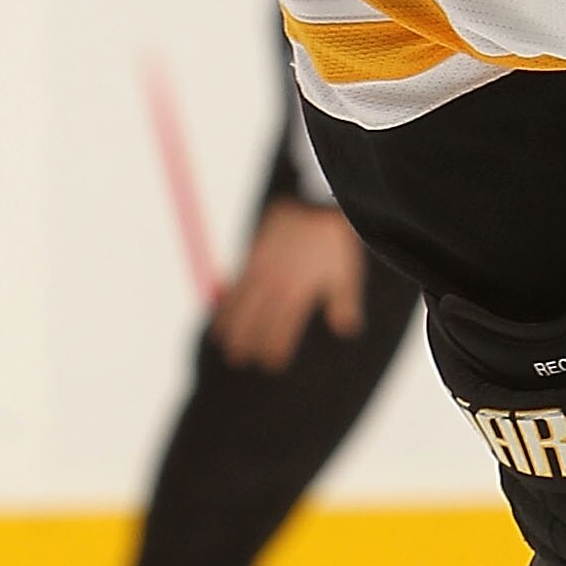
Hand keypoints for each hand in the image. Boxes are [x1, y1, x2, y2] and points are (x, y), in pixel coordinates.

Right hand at [212, 202, 365, 370]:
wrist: (317, 201)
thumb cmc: (336, 242)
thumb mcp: (346, 274)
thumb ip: (344, 303)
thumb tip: (346, 330)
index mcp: (299, 291)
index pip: (283, 327)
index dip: (276, 346)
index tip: (270, 364)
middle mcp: (276, 282)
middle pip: (256, 318)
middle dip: (246, 340)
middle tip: (237, 360)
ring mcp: (262, 267)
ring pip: (240, 301)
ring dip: (229, 322)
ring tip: (220, 341)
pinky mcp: (254, 253)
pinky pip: (236, 281)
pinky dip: (227, 297)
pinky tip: (219, 308)